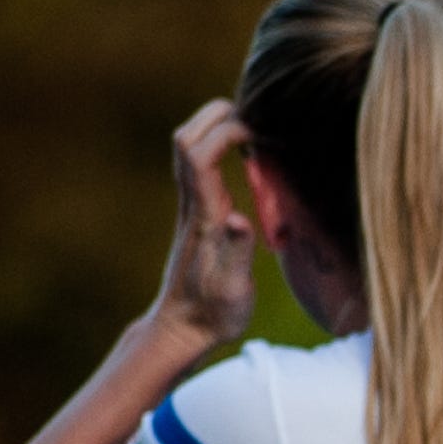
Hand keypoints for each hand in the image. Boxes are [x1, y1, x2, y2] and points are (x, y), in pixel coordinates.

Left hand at [151, 103, 260, 368]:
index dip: (225, 132)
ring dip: (213, 125)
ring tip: (253, 125)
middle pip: (186, 138)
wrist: (182, 328)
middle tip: (255, 116)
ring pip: (188, 146)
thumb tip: (240, 219)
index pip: (199, 155)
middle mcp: (192, 204)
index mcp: (203, 217)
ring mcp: (191, 206)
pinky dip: (218, 143)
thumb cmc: (213, 312)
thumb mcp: (232, 290)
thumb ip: (236, 253)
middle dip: (215, 115)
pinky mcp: (198, 212)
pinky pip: (199, 163)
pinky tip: (245, 151)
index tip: (260, 132)